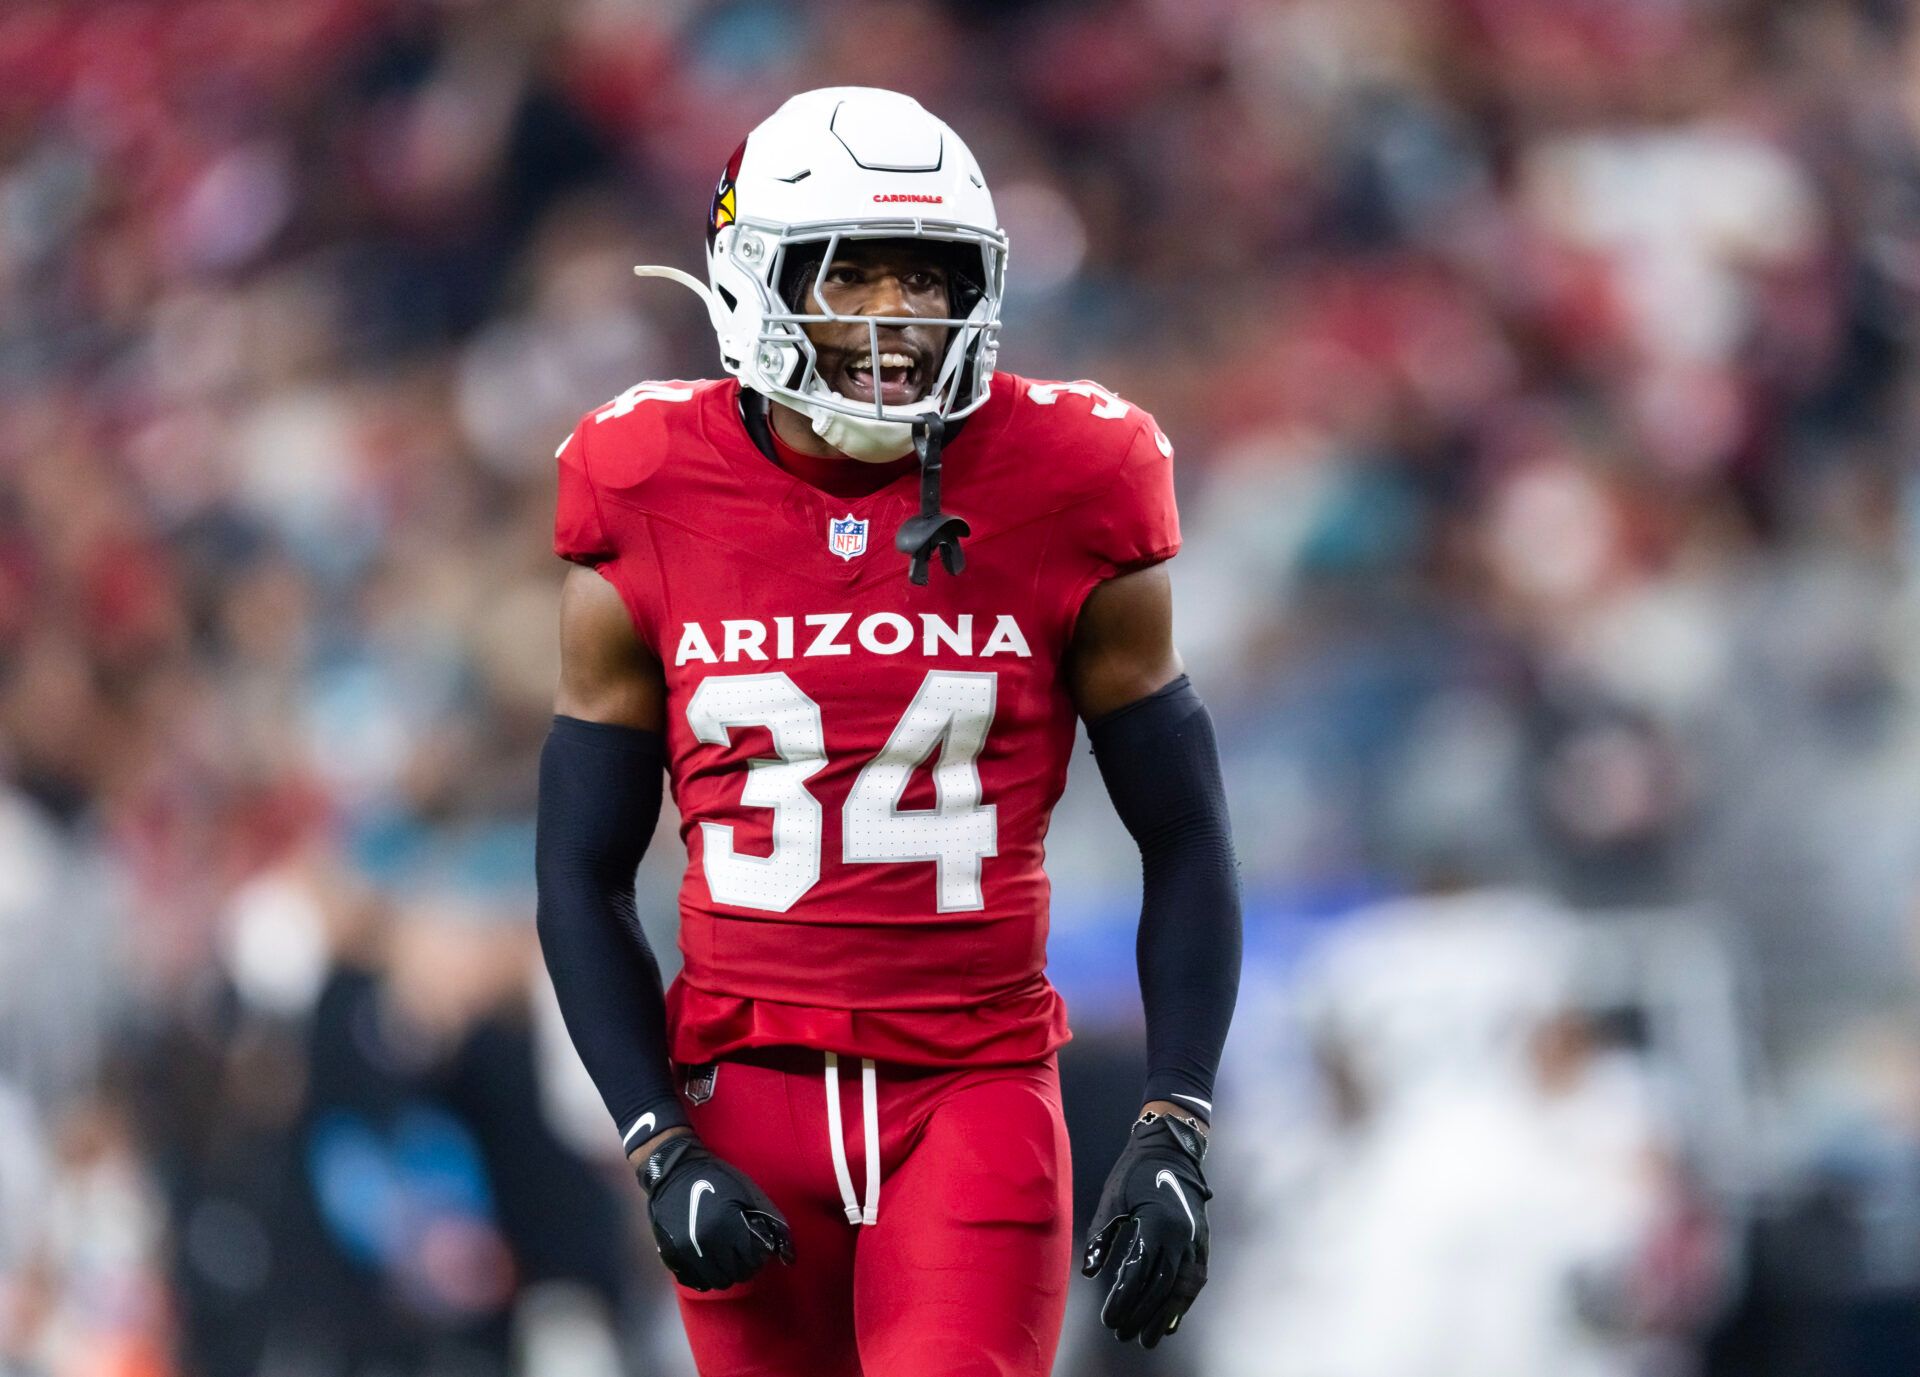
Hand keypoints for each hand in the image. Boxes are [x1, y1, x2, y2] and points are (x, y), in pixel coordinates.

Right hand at [638, 1135, 794, 1290]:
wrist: (674, 1172)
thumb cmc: (717, 1179)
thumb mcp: (748, 1193)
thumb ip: (770, 1221)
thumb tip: (787, 1254)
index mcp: (727, 1227)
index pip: (752, 1261)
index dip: (758, 1256)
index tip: (756, 1248)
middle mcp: (706, 1245)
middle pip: (735, 1275)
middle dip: (743, 1266)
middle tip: (743, 1254)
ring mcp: (686, 1253)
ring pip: (716, 1282)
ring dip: (725, 1273)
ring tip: (726, 1257)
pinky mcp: (671, 1256)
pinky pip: (694, 1281)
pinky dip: (705, 1276)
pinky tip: (709, 1261)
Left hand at [1081, 1112, 1210, 1346]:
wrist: (1171, 1149)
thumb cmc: (1135, 1171)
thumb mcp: (1112, 1198)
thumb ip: (1100, 1235)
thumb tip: (1089, 1270)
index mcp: (1157, 1223)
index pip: (1139, 1273)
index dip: (1123, 1300)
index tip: (1108, 1320)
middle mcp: (1181, 1236)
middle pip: (1161, 1287)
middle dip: (1141, 1315)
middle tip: (1122, 1334)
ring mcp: (1196, 1240)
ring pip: (1182, 1288)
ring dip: (1164, 1316)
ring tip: (1148, 1339)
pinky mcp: (1202, 1242)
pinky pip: (1194, 1280)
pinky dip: (1183, 1303)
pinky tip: (1171, 1321)